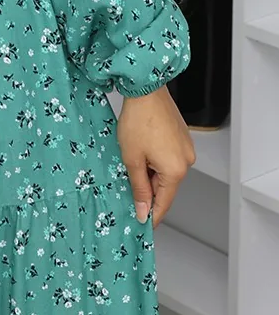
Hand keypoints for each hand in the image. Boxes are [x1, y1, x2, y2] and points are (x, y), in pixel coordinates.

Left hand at [116, 85, 195, 227]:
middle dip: (147, 189)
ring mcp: (186, 149)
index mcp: (175, 171)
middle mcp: (186, 161)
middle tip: (128, 187)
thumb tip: (143, 210)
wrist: (146, 90)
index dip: (152, 215)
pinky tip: (142, 151)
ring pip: (166, 172)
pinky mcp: (182, 138)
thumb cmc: (139, 119)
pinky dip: (156, 160)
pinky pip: (169, 158)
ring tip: (133, 161)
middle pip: (165, 187)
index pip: (164, 203)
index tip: (142, 224)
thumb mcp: (132, 159)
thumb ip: (138, 188)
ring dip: (150, 173)